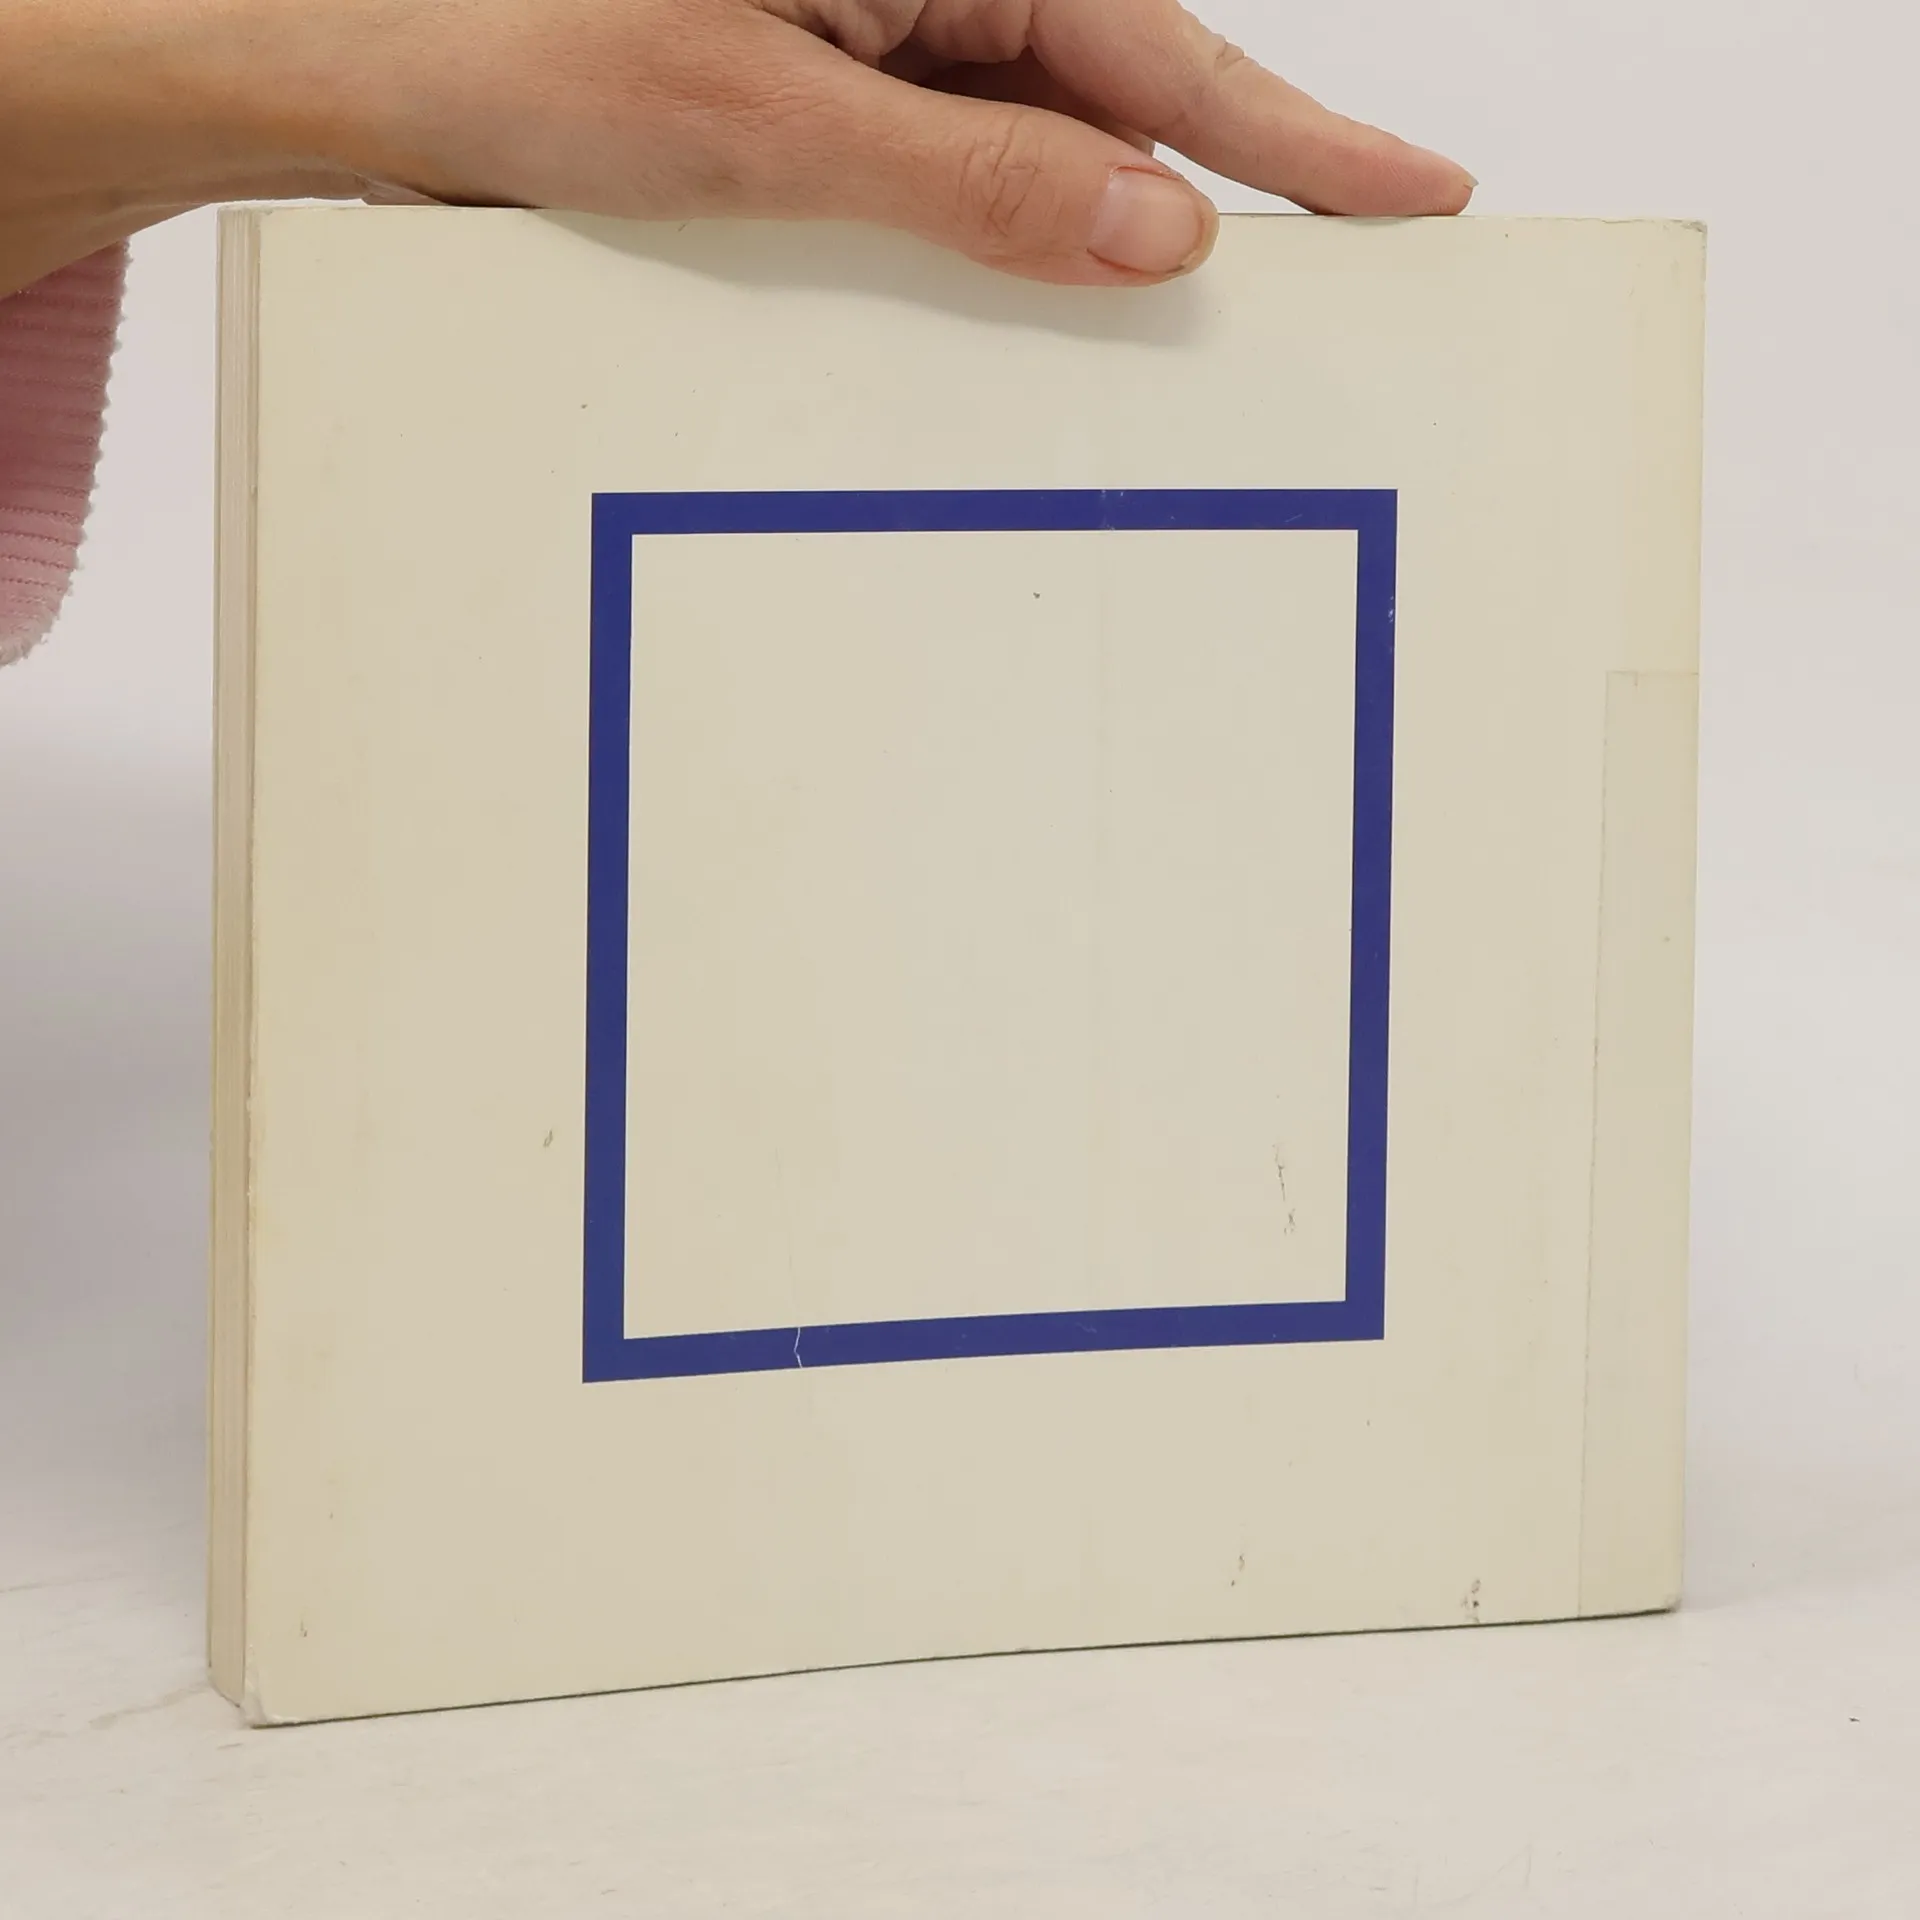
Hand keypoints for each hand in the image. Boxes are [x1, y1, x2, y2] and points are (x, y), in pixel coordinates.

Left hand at [0, 0, 1472, 296]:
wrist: (353, 65)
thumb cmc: (514, 38)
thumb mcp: (762, 117)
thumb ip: (971, 177)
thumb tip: (1153, 227)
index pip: (1154, 47)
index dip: (1294, 132)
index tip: (1415, 195)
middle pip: (1116, 95)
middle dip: (1230, 189)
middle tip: (1353, 278)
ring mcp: (864, 48)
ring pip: (1032, 152)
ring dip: (1099, 241)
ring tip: (1200, 337)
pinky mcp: (814, 111)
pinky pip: (944, 188)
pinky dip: (992, 254)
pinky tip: (1027, 317)